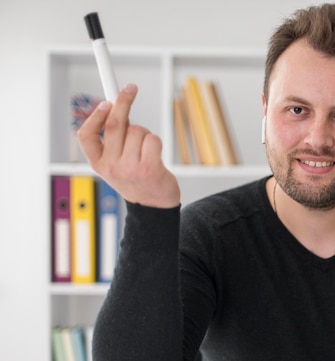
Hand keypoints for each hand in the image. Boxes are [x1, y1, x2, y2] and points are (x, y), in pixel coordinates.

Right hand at [78, 83, 180, 207]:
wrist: (154, 207)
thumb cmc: (137, 179)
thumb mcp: (117, 163)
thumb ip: (115, 140)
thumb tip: (117, 107)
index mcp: (98, 164)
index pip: (85, 136)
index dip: (95, 116)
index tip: (105, 101)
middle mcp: (111, 167)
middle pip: (114, 125)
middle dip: (123, 101)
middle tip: (131, 88)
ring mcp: (130, 169)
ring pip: (138, 131)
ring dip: (145, 133)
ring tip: (146, 150)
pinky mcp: (149, 169)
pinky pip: (153, 139)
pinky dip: (156, 141)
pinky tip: (156, 155)